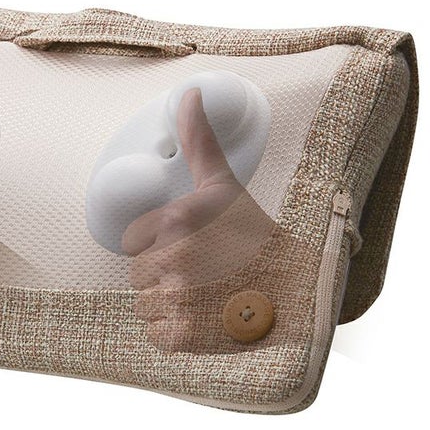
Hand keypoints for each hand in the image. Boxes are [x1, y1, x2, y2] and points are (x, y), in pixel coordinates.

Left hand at [124, 88, 273, 351]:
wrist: (295, 292)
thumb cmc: (256, 236)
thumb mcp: (224, 185)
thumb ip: (199, 142)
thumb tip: (190, 93)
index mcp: (177, 221)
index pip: (135, 242)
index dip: (161, 245)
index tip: (192, 247)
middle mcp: (175, 259)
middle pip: (140, 274)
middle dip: (166, 275)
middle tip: (204, 272)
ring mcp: (180, 300)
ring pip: (146, 304)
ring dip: (170, 304)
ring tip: (207, 295)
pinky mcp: (184, 336)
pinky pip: (157, 332)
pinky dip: (177, 331)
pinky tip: (205, 318)